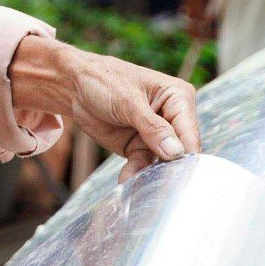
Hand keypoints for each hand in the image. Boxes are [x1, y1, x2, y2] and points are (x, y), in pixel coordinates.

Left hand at [11, 32, 199, 173]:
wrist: (75, 86)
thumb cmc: (105, 81)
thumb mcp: (128, 102)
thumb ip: (153, 128)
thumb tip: (176, 152)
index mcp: (179, 98)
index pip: (189, 131)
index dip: (186, 153)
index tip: (179, 174)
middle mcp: (172, 118)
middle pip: (180, 150)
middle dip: (169, 167)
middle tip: (161, 185)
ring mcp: (156, 135)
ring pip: (162, 162)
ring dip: (151, 174)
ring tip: (138, 181)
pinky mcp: (139, 147)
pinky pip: (143, 165)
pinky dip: (135, 173)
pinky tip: (126, 179)